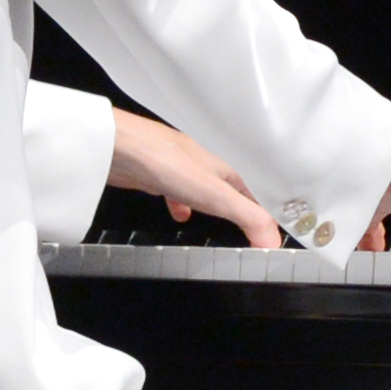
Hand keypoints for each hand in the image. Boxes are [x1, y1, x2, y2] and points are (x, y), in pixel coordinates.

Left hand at [108, 107, 279, 244]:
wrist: (116, 148)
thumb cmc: (167, 163)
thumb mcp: (215, 195)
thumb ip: (247, 218)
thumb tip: (272, 241)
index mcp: (227, 167)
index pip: (258, 193)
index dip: (268, 213)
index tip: (274, 234)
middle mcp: (208, 165)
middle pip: (234, 189)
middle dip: (244, 207)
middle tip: (253, 228)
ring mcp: (182, 168)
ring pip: (207, 189)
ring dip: (215, 205)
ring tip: (222, 224)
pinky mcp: (159, 174)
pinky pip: (180, 190)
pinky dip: (184, 204)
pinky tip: (180, 215)